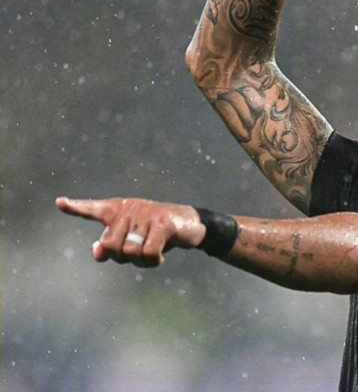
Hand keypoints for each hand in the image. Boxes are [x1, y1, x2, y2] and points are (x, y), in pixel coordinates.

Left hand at [56, 196, 204, 266]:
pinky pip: (148, 252)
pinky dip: (153, 261)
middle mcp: (129, 208)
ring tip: (152, 255)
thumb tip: (97, 252)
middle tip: (138, 254)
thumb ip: (111, 247)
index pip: (94, 209)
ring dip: (141, 261)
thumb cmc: (155, 233)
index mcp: (119, 210)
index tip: (59, 203)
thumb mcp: (131, 240)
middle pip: (110, 246)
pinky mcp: (162, 223)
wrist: (190, 224)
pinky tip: (161, 257)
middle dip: (122, 258)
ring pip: (129, 252)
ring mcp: (146, 214)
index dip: (76, 207)